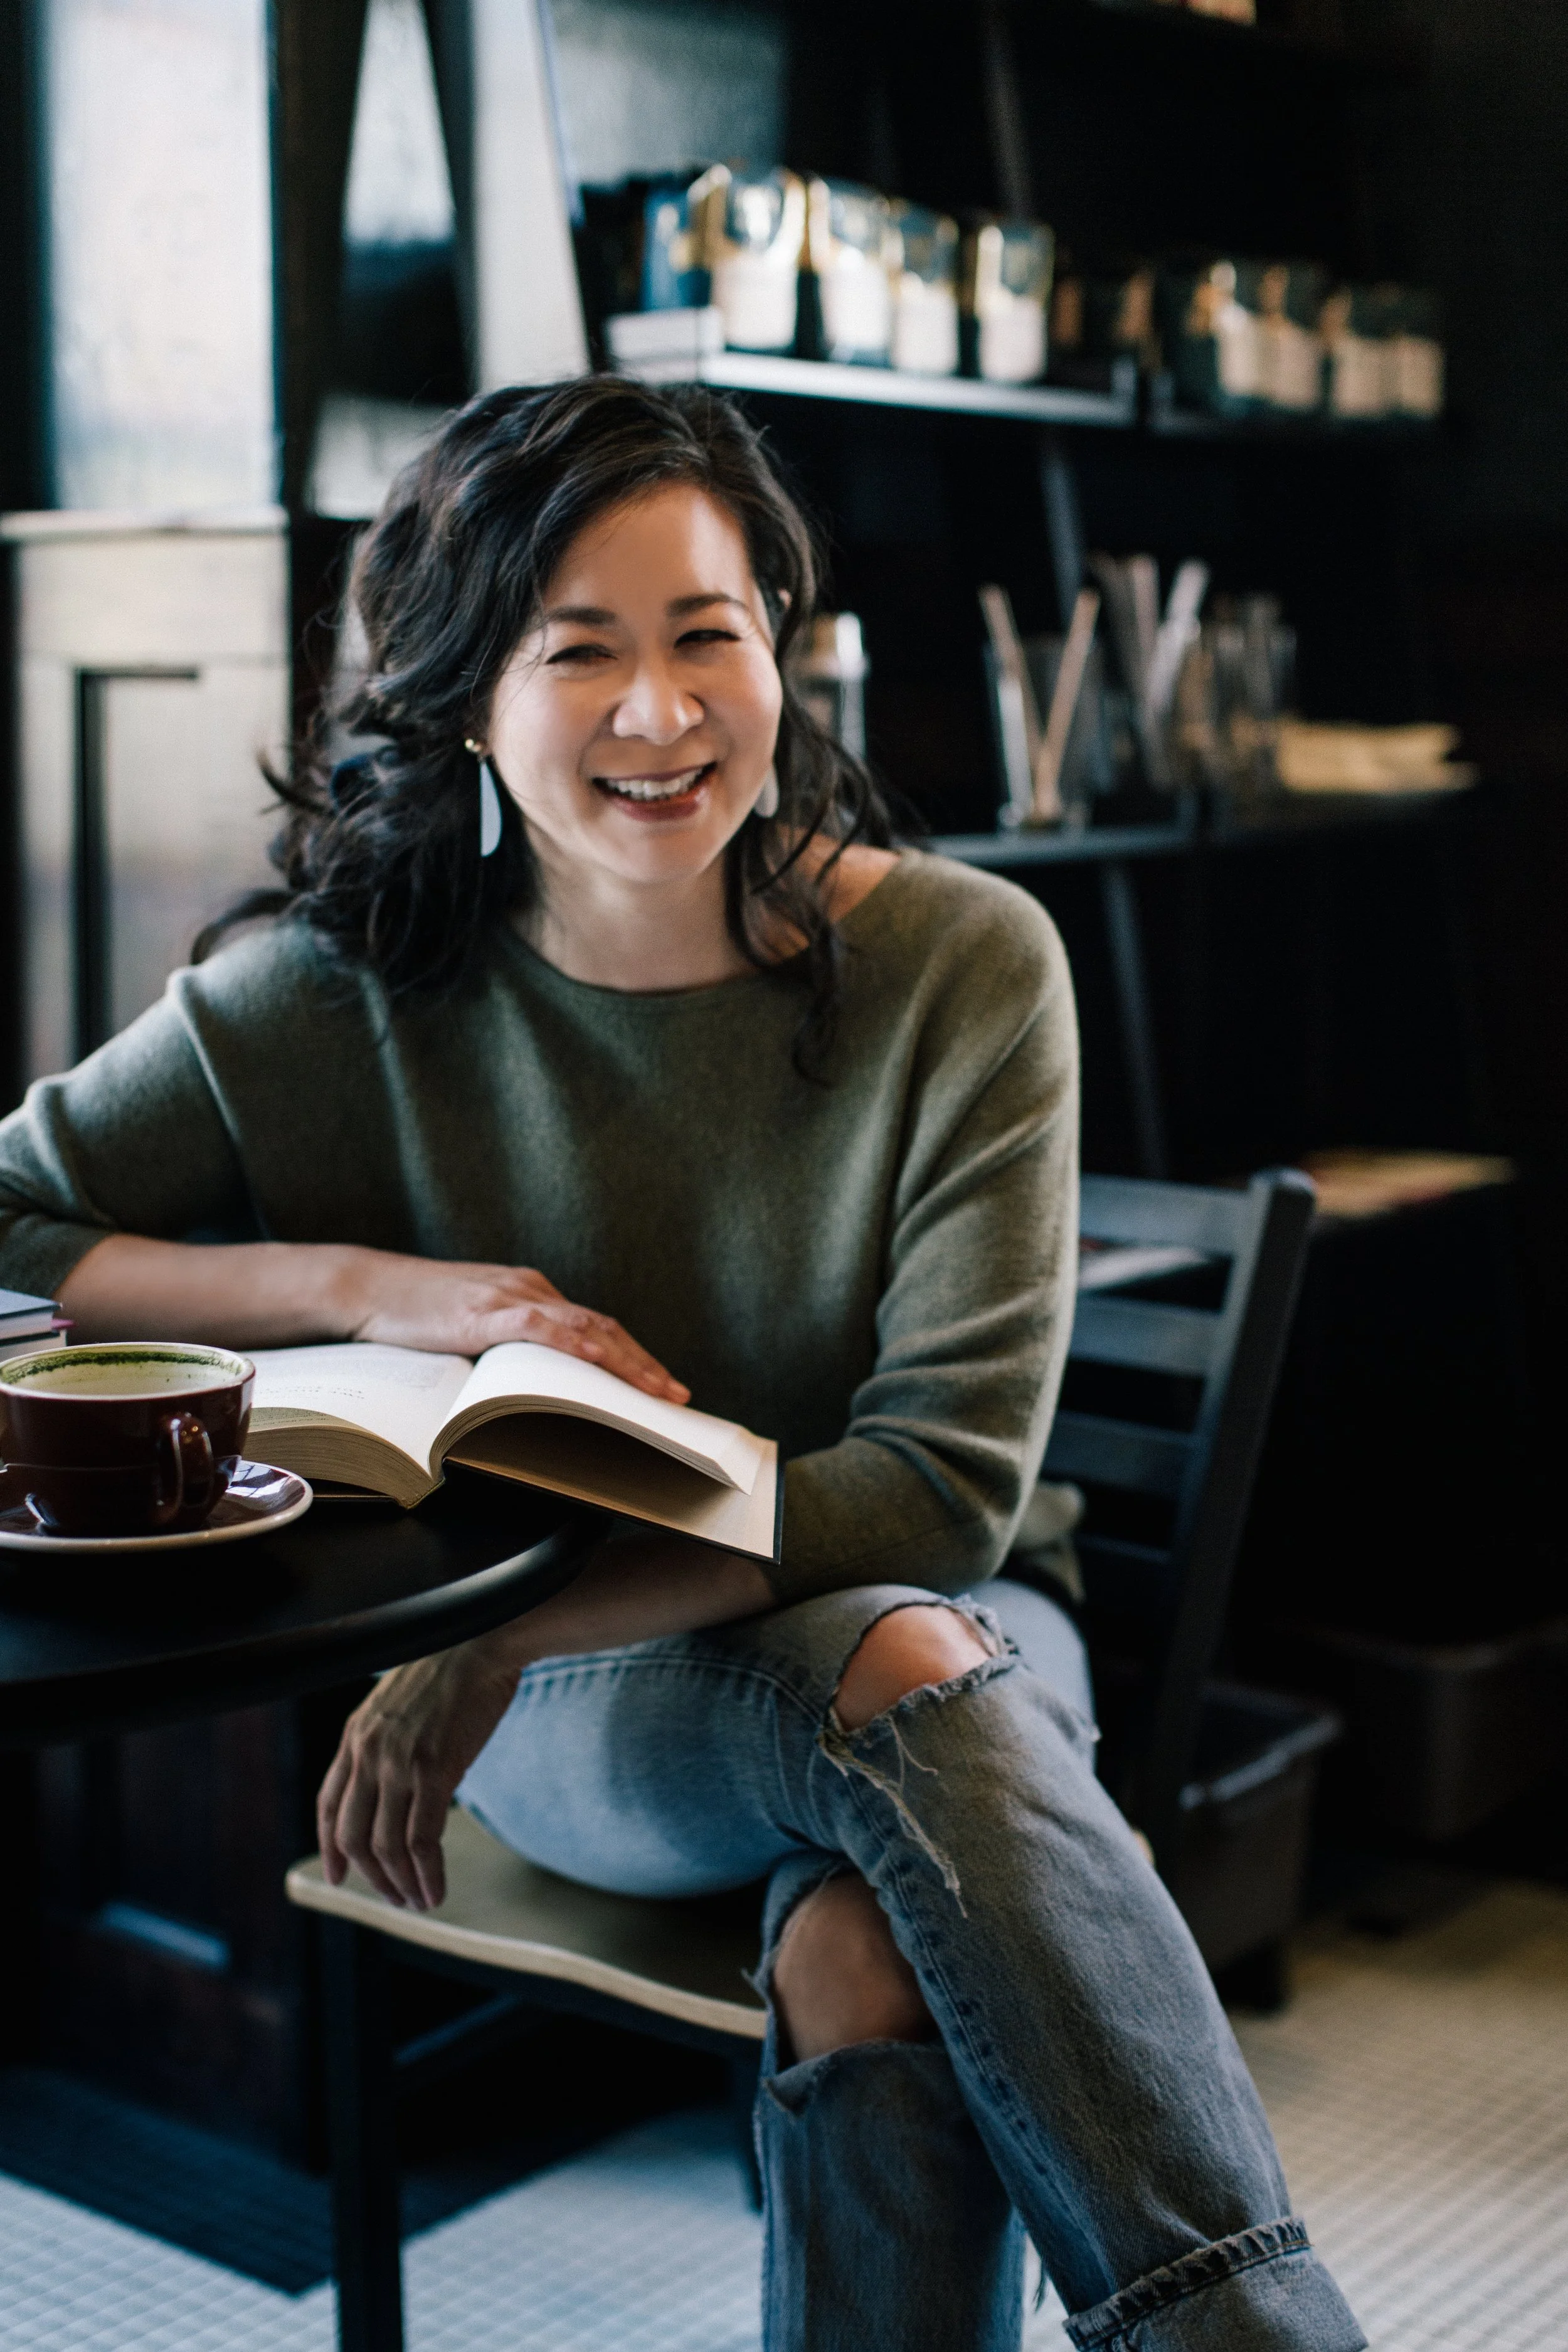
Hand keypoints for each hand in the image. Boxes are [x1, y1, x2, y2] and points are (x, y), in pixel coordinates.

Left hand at [317, 1641, 520, 1908]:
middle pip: (353, 1835)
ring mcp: (398, 1763)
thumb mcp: (399, 1708)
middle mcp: (368, 1752)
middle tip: (394, 1897)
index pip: (327, 1805)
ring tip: (419, 1900)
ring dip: (401, 1883)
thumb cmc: (451, 1672)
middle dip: (371, 1876)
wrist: (481, 1641)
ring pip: (386, 1845)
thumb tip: (398, 1786)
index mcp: (355, 1736)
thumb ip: (387, 1745)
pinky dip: (428, 1874)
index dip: (330, 1847)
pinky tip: (437, 1889)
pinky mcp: (434, 1770)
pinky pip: (423, 1840)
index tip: (338, 1876)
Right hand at [342, 1251, 688, 1400]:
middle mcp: (530, 1289)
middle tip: (677, 1396)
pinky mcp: (484, 1312)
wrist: (366, 1287)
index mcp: (529, 1294)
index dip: (632, 1356)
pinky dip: (575, 1346)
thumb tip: (535, 1393)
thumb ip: (507, 1350)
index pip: (595, 1327)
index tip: (661, 1384)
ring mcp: (509, 1298)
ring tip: (656, 1392)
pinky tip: (601, 1364)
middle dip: (644, 1364)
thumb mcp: (472, 1329)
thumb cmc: (412, 1314)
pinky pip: (541, 1329)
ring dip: (626, 1363)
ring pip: (583, 1329)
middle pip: (602, 1328)